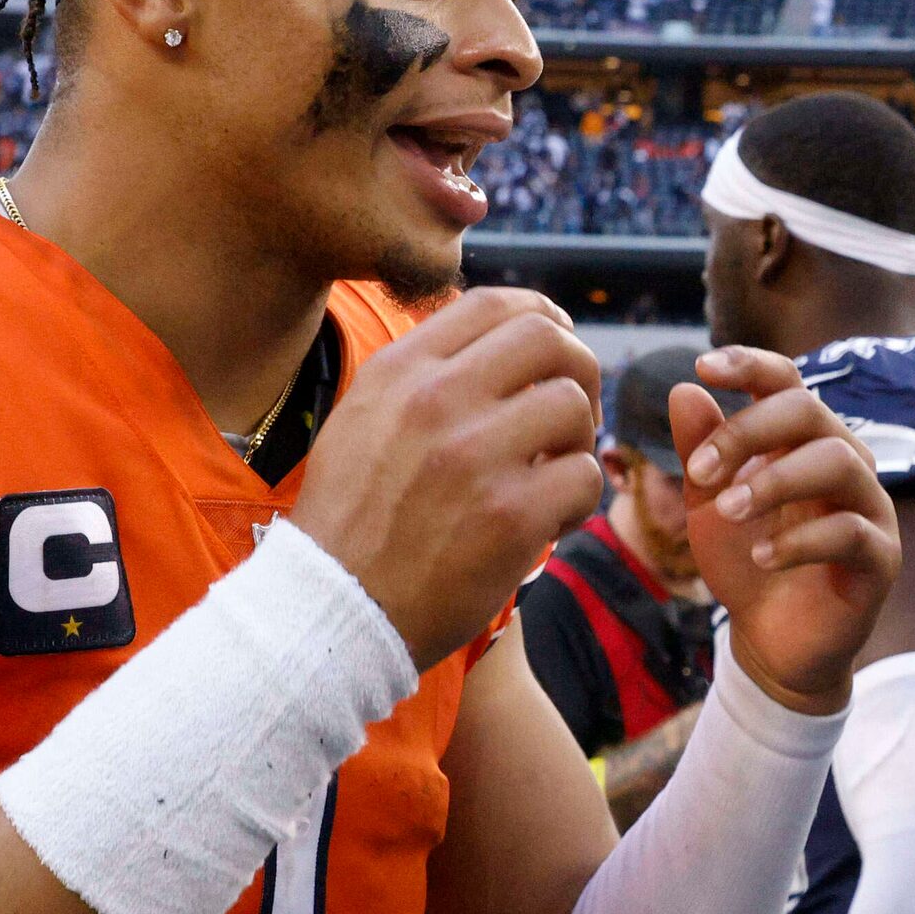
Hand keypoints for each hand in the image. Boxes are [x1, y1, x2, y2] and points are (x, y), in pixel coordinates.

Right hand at [290, 288, 601, 667]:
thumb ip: (420, 377)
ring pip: (574, 405)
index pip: (494, 303)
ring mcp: (475, 456)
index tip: (558, 344)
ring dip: (580, 440)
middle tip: (572, 413)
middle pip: (548, 339)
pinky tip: (553, 521)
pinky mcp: (511, 514)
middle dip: (579, 368)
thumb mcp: (362, 420)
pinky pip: (583, 475)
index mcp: (400, 372)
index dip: (543, 316)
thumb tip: (495, 342)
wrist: (331, 609)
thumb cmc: (352, 522)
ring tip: (555, 473)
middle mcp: (436, 401)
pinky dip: (579, 499)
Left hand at [675, 349, 900, 711]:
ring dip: (774, 481)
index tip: (703, 366)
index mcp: (803, 441)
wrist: (772, 640)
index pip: (787, 382)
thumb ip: (700, 451)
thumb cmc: (746, 561)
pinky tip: (761, 558)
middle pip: (809, 410)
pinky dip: (799, 541)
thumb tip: (684, 389)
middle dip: (748, 431)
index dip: (750, 364)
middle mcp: (844, 461)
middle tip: (699, 471)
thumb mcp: (709, 505)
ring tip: (727, 511)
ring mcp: (869, 507)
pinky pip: (850, 532)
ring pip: (838, 462)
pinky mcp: (881, 556)